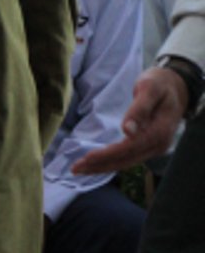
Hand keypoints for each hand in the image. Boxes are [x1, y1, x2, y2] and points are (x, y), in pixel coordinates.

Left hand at [72, 65, 187, 174]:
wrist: (175, 86)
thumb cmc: (160, 83)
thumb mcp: (150, 89)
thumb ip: (139, 108)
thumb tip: (127, 130)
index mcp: (160, 132)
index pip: (130, 148)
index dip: (108, 154)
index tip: (87, 157)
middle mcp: (158, 145)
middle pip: (126, 160)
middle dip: (100, 165)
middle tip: (76, 168)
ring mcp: (154, 147)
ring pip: (126, 162)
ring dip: (103, 167)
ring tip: (80, 169)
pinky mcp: (148, 146)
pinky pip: (128, 157)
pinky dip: (111, 162)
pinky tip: (96, 164)